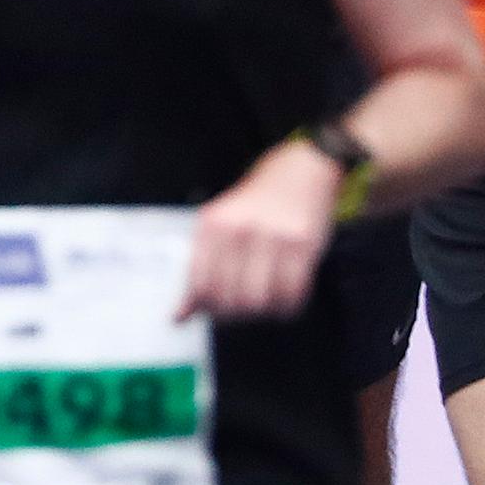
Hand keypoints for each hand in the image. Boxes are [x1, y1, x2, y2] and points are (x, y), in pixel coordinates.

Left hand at [179, 140, 340, 321]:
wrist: (302, 170)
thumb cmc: (257, 201)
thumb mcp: (221, 222)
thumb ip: (201, 266)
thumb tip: (181, 314)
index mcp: (213, 224)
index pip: (199, 284)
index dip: (202, 307)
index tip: (208, 313)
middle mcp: (240, 231)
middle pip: (229, 298)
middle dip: (231, 314)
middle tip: (236, 312)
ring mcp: (273, 238)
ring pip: (259, 302)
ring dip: (259, 313)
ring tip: (260, 304)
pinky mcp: (303, 246)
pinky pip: (291, 294)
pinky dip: (285, 306)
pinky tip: (282, 298)